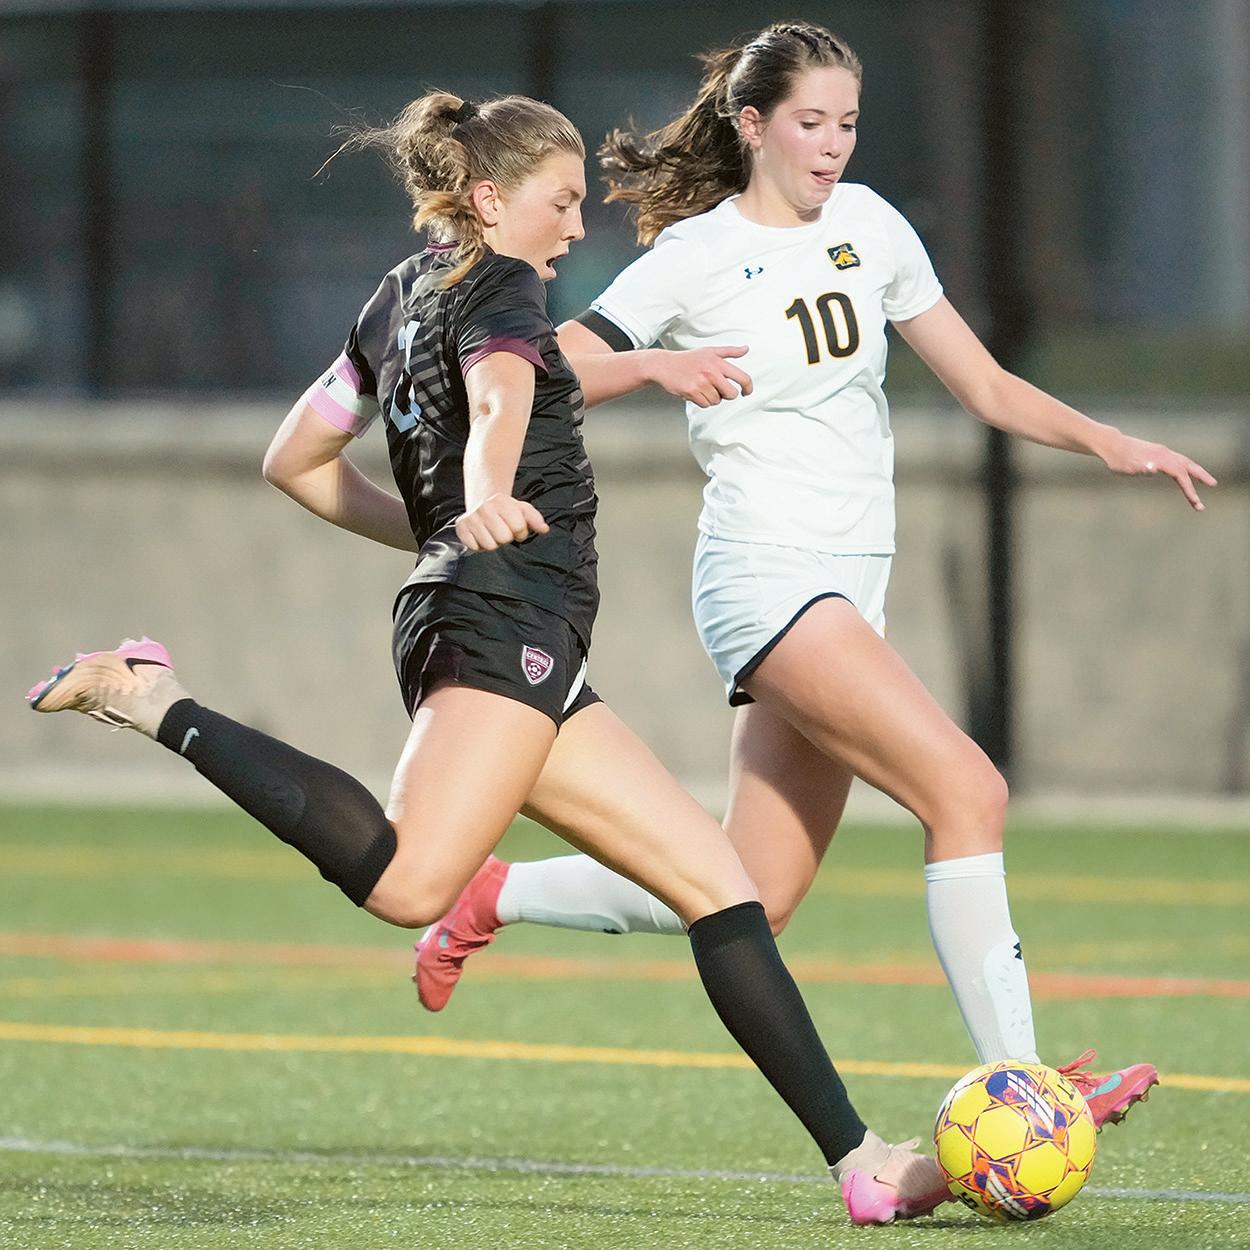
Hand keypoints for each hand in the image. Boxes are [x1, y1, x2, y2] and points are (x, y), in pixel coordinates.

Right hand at [455, 494, 548, 551]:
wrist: (482, 504)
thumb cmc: (505, 510)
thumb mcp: (522, 510)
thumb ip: (535, 519)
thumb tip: (544, 529)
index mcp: (501, 501)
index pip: (518, 528)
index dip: (520, 532)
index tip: (515, 528)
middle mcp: (485, 508)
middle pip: (504, 538)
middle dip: (506, 538)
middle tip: (502, 531)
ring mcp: (472, 517)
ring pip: (490, 545)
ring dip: (493, 543)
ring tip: (492, 533)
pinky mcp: (461, 527)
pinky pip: (475, 547)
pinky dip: (479, 545)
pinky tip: (481, 535)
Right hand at [648, 346, 752, 407]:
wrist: (664, 365)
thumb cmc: (688, 359)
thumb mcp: (709, 351)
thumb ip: (729, 351)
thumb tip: (746, 349)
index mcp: (718, 362)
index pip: (742, 377)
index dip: (748, 387)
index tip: (746, 392)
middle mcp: (711, 372)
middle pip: (731, 394)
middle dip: (726, 394)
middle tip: (718, 389)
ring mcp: (701, 383)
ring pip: (717, 401)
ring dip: (711, 398)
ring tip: (702, 387)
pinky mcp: (692, 392)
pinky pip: (705, 404)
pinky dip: (702, 401)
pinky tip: (695, 392)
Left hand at [1101, 432, 1217, 510]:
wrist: (1111, 445)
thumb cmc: (1119, 459)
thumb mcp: (1128, 467)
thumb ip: (1141, 468)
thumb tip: (1153, 468)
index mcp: (1161, 459)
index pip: (1181, 476)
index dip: (1189, 489)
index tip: (1196, 502)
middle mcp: (1165, 454)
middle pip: (1188, 466)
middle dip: (1201, 476)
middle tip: (1214, 484)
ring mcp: (1162, 452)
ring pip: (1184, 462)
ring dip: (1196, 471)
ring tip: (1206, 480)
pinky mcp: (1158, 452)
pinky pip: (1177, 461)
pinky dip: (1185, 467)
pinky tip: (1185, 474)